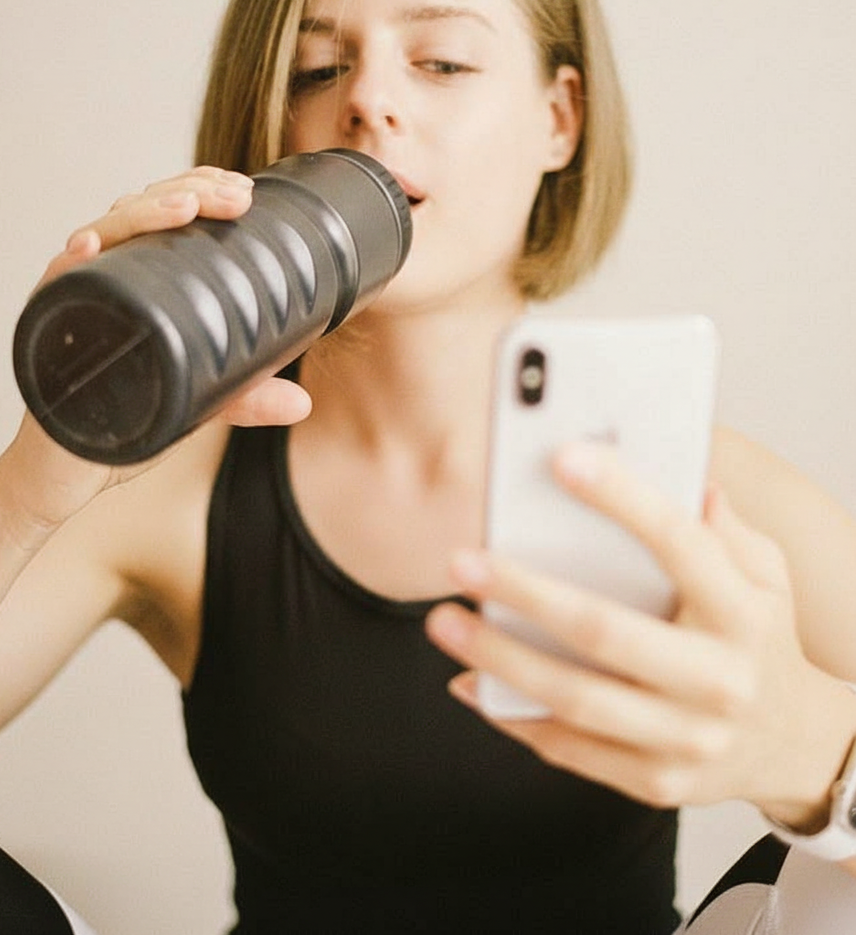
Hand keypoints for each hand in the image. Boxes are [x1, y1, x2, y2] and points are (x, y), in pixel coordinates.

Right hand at [2, 168, 311, 529]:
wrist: (63, 475)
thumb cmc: (120, 425)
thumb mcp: (194, 405)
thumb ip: (243, 399)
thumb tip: (301, 402)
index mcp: (136, 283)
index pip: (164, 218)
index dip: (199, 191)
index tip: (243, 190)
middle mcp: (103, 280)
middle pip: (136, 213)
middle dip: (186, 192)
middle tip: (234, 195)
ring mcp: (73, 299)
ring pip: (100, 236)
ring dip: (140, 214)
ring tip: (184, 208)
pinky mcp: (45, 330)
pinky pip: (54, 288)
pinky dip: (69, 265)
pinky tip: (88, 247)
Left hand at [426, 441, 855, 827]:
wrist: (794, 746)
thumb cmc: (761, 640)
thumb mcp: (766, 575)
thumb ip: (723, 529)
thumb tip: (686, 476)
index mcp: (743, 614)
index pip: (680, 544)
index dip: (622, 498)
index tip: (563, 458)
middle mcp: (719, 680)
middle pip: (607, 633)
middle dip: (526, 594)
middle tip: (462, 562)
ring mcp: (687, 740)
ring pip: (577, 699)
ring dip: (500, 660)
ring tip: (445, 624)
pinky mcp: (656, 781)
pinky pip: (570, 750)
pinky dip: (513, 716)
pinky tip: (469, 681)